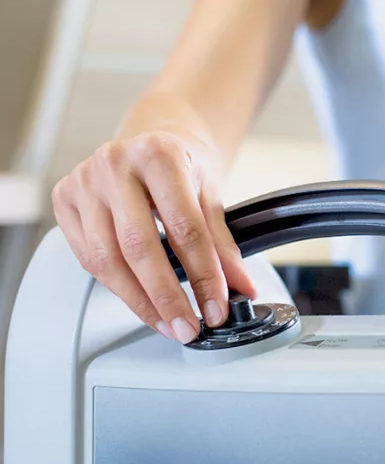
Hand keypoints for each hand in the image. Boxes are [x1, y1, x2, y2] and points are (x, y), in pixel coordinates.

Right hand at [52, 96, 256, 342]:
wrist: (154, 136)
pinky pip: (87, 256)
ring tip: (167, 323)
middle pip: (138, 247)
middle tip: (189, 327)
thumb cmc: (184, 162)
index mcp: (159, 155)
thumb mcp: (211, 194)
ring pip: (105, 258)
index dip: (203, 275)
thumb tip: (241, 288)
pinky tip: (140, 302)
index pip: (184, 228)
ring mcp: (84, 180)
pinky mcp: (64, 198)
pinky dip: (116, 286)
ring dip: (139, 301)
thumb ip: (224, 244)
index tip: (216, 308)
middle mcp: (114, 164)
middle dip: (167, 297)